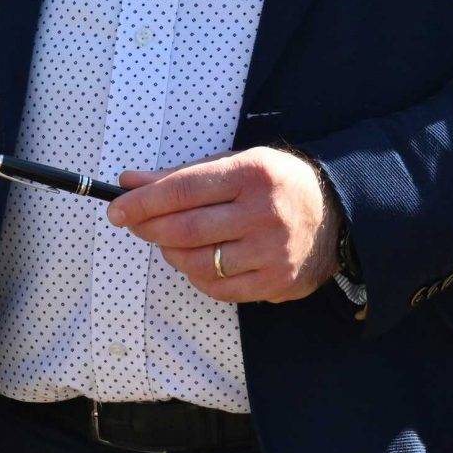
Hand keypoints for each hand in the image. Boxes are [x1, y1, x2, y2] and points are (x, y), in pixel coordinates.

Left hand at [108, 147, 340, 304]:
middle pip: (186, 228)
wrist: (336, 215)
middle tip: (133, 224)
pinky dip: (196, 276)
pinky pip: (218, 287)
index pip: (183, 189)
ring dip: (170, 253)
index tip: (116, 208)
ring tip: (167, 242)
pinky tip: (194, 261)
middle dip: (149, 228)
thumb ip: (182, 175)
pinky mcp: (274, 281)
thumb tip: (130, 182)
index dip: (143, 201)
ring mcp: (270, 251)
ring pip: (197, 262)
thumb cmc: (275, 184)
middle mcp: (263, 212)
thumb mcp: (236, 164)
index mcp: (252, 173)